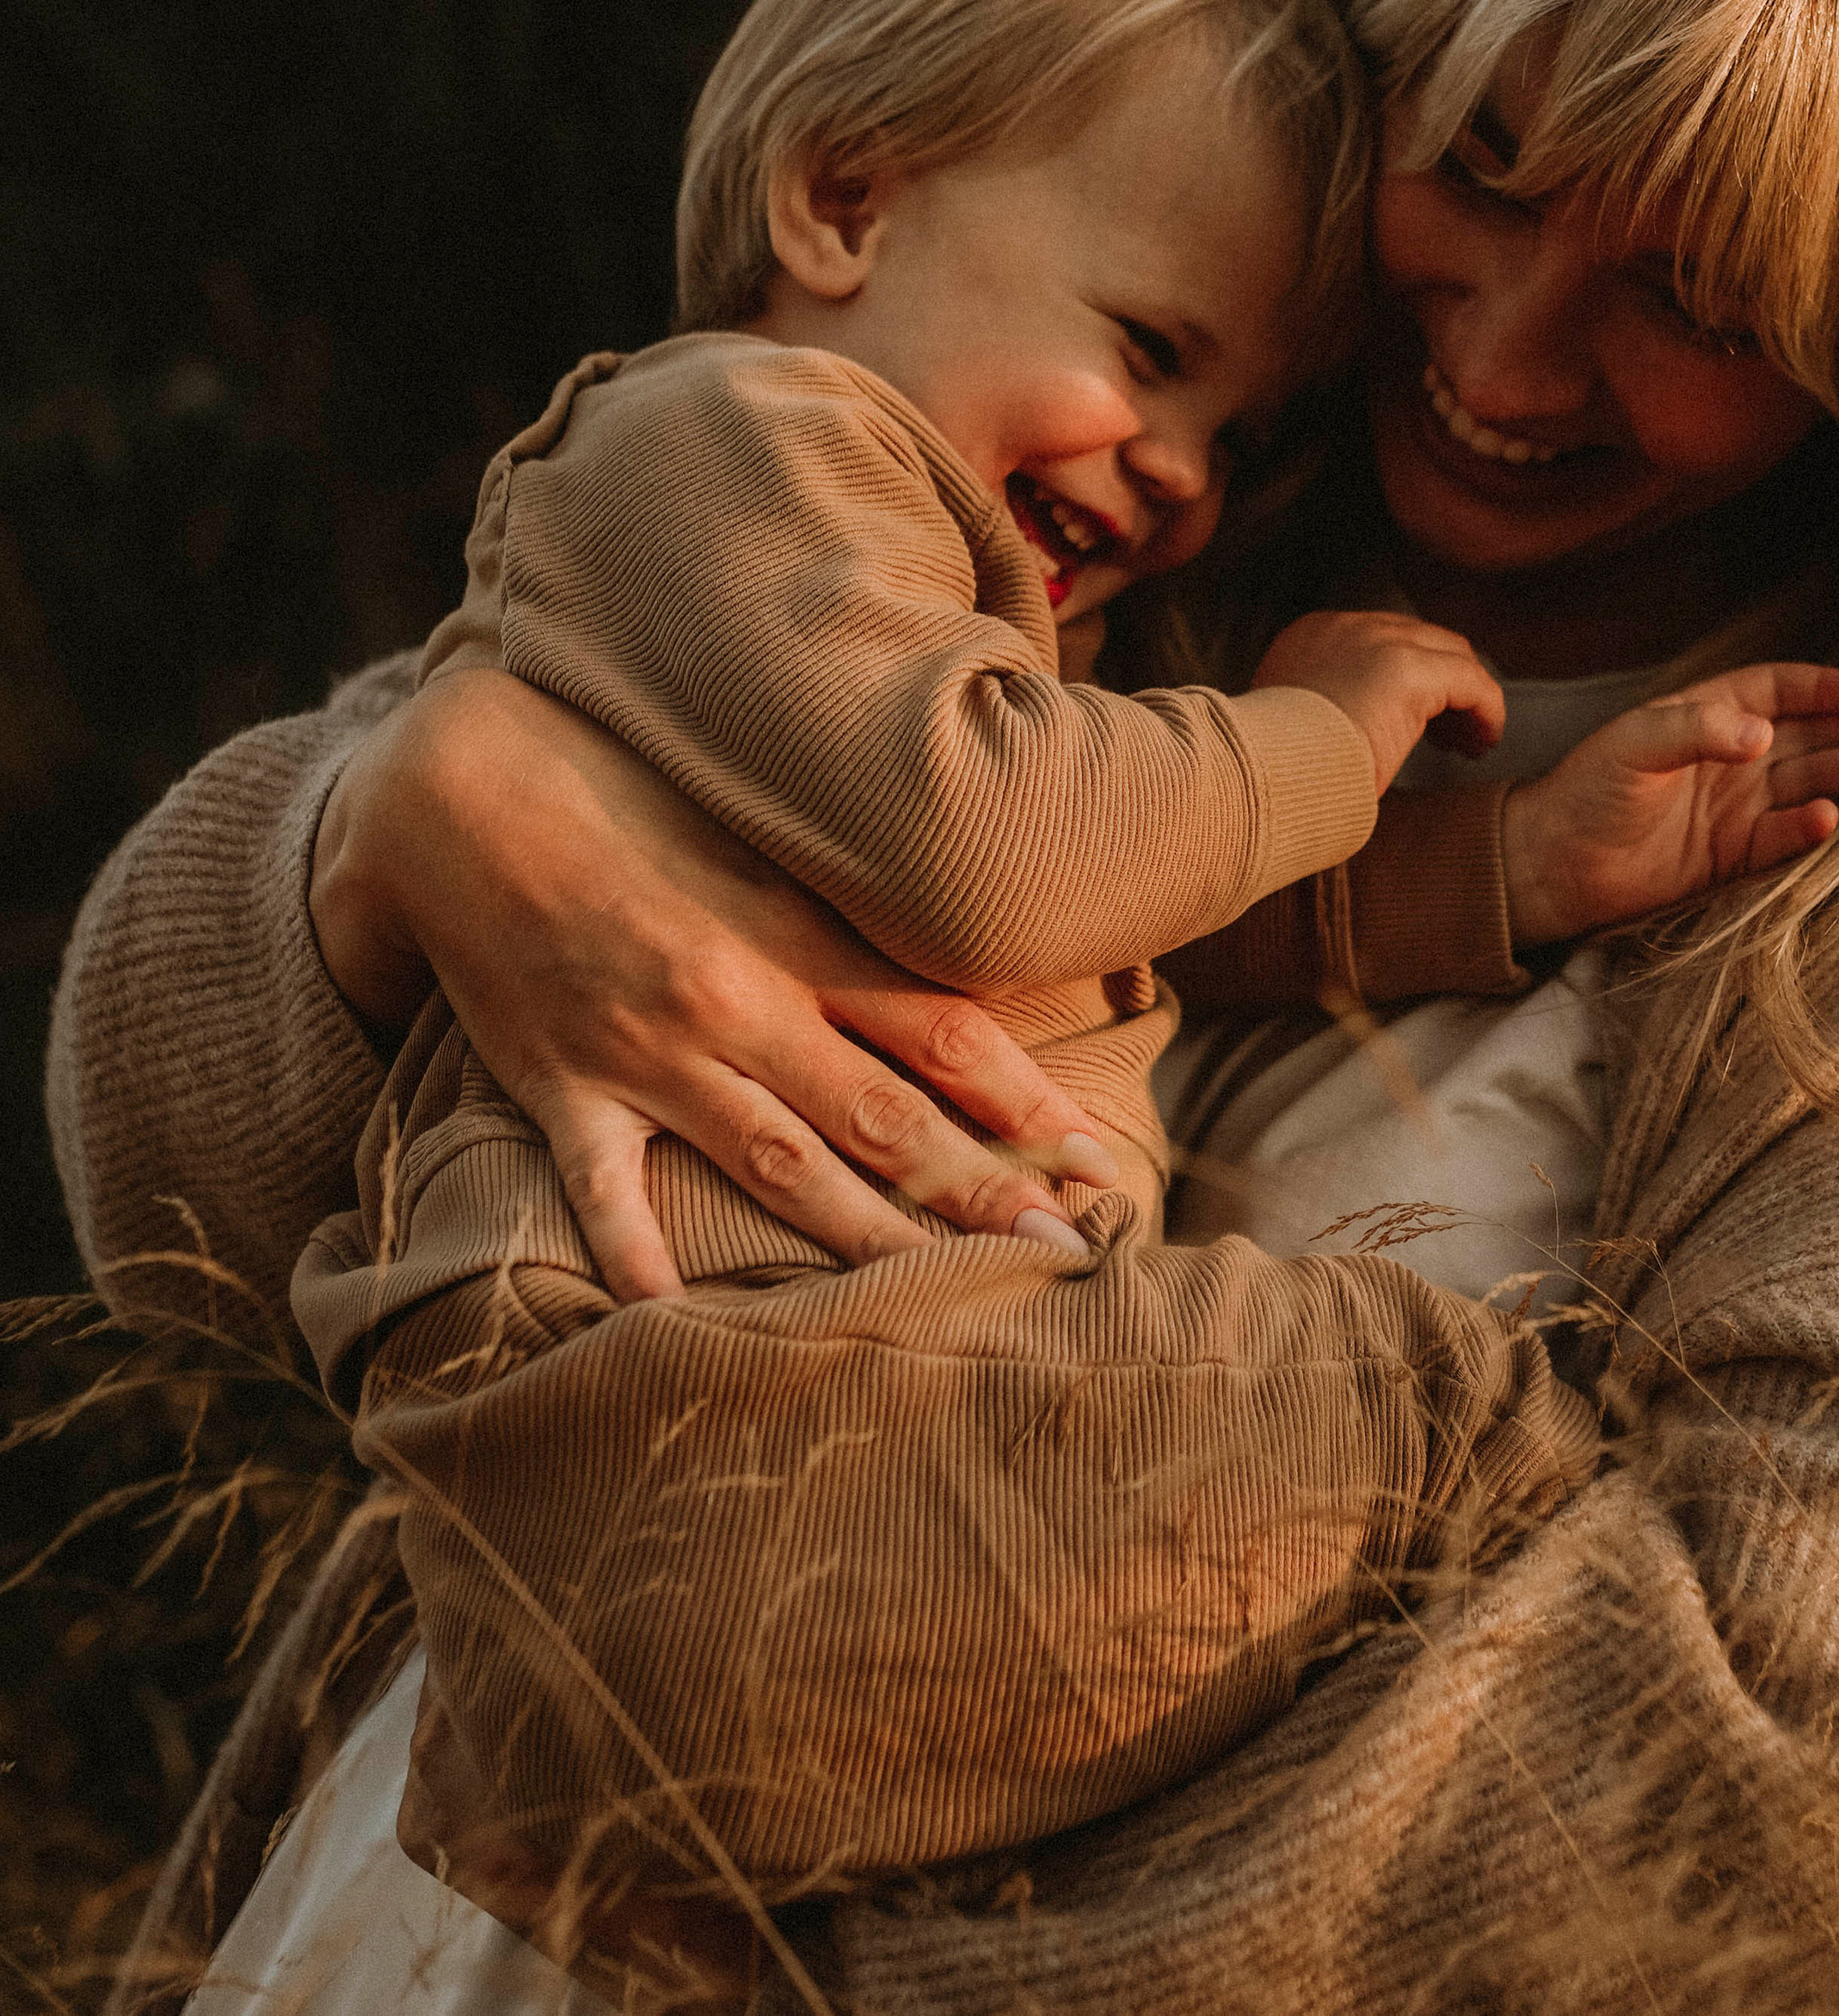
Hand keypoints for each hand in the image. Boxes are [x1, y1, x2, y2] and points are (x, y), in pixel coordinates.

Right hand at [309, 667, 1111, 1300]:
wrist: (467, 785)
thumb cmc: (630, 797)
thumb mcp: (757, 836)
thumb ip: (846, 908)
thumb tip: (956, 954)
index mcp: (797, 933)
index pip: (943, 1027)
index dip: (1027, 1097)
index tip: (1093, 1156)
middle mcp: (739, 1000)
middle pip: (885, 1115)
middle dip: (983, 1193)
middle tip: (1068, 1257)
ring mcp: (649, 1052)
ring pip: (781, 1167)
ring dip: (872, 1242)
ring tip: (953, 1307)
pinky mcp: (560, 1086)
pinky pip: (606, 1194)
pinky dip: (642, 1263)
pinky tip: (682, 1331)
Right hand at [1252, 609, 1505, 793]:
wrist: (1263, 774)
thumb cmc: (1274, 767)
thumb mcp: (1293, 723)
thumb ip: (1327, 706)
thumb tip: (1361, 729)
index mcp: (1312, 635)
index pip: (1384, 642)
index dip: (1411, 681)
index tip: (1422, 724)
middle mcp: (1347, 626)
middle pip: (1423, 642)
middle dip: (1445, 686)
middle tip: (1452, 736)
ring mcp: (1379, 641)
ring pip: (1451, 657)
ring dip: (1468, 699)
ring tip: (1472, 742)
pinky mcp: (1410, 670)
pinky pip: (1471, 683)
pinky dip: (1486, 711)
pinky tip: (1483, 742)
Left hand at [1500, 663, 1838, 947]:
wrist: (1554, 863)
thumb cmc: (1587, 789)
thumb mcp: (1635, 743)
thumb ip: (1697, 731)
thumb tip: (1763, 733)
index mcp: (1706, 715)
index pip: (1776, 690)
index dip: (1821, 689)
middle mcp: (1729, 757)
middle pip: (1806, 735)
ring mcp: (1734, 806)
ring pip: (1805, 783)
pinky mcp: (1730, 855)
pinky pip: (1780, 838)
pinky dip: (1806, 829)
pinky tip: (1832, 817)